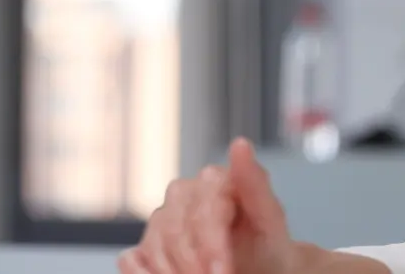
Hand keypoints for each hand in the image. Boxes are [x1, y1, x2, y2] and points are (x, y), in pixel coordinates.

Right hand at [119, 138, 296, 273]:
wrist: (261, 267)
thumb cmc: (267, 243)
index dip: (211, 245)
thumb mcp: (270, 218)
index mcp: (215, 179)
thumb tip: (239, 143)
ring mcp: (164, 217)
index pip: (203, 210)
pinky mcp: (150, 242)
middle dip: (194, 264)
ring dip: (172, 272)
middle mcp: (185, 193)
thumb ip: (255, 183)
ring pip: (155, 245)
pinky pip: (133, 259)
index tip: (222, 272)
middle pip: (175, 229)